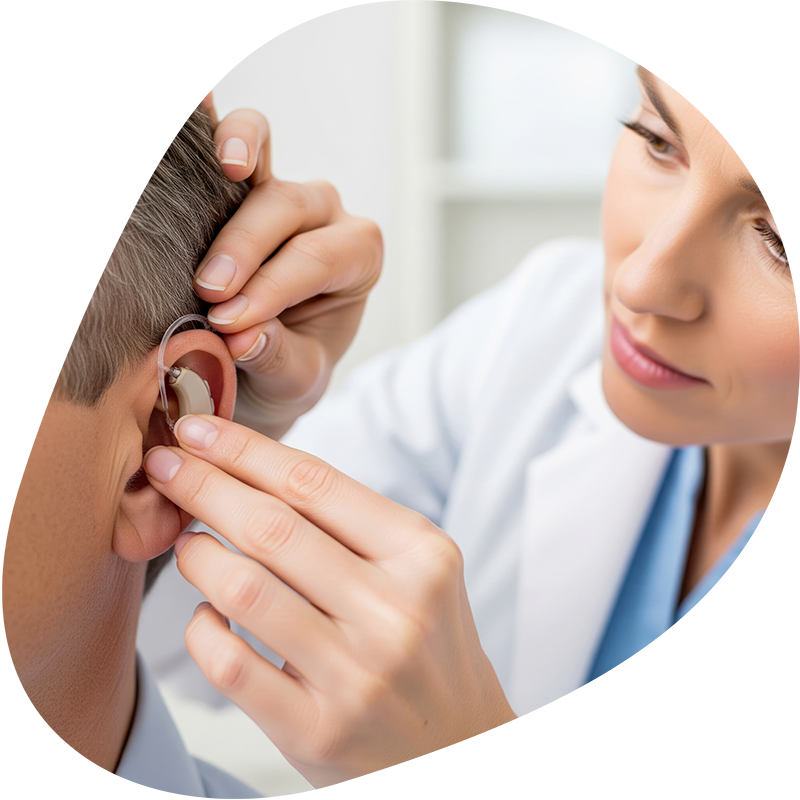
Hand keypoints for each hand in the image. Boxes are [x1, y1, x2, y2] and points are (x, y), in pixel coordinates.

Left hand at [143, 415, 520, 796]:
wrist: (460, 758)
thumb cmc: (429, 650)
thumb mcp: (419, 572)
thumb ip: (351, 525)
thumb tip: (252, 470)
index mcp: (421, 556)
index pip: (314, 484)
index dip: (244, 450)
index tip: (199, 429)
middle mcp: (394, 611)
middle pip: (272, 528)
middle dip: (203, 485)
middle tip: (166, 463)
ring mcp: (356, 677)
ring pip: (243, 590)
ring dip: (196, 555)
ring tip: (186, 540)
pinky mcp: (318, 733)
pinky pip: (231, 664)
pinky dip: (201, 629)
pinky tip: (205, 612)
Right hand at [186, 93, 383, 438]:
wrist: (260, 369)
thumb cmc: (288, 368)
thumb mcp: (296, 380)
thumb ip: (278, 359)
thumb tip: (242, 337)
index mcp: (356, 259)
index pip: (319, 260)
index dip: (275, 287)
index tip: (230, 324)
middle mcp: (322, 215)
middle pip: (288, 205)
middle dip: (246, 246)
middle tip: (207, 290)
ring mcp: (276, 189)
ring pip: (261, 153)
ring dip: (235, 152)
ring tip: (221, 165)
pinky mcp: (228, 182)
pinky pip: (219, 142)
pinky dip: (200, 125)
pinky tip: (184, 106)